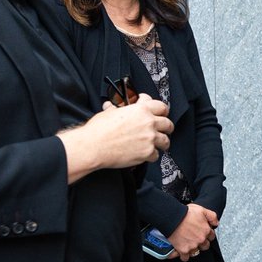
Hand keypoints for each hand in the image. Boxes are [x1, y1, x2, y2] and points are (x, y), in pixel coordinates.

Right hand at [58, 94, 172, 183]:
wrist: (93, 146)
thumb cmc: (98, 130)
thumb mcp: (109, 112)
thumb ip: (118, 108)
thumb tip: (113, 106)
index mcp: (141, 110)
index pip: (161, 106)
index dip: (161, 110)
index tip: (160, 112)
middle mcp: (148, 123)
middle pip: (168, 124)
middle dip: (166, 127)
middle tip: (163, 129)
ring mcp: (149, 138)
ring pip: (165, 140)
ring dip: (162, 142)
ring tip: (159, 144)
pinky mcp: (147, 152)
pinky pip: (156, 155)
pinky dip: (152, 155)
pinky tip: (146, 154)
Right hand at [166, 205, 218, 260]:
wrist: (172, 218)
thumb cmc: (185, 213)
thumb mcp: (202, 210)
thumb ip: (212, 216)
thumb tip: (216, 223)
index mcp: (206, 230)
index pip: (211, 236)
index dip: (207, 234)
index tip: (203, 233)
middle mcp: (200, 239)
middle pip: (205, 246)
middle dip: (202, 243)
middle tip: (195, 238)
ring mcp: (192, 246)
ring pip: (196, 252)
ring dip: (193, 249)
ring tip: (188, 244)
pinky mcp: (183, 250)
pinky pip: (185, 258)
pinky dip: (184, 256)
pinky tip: (182, 251)